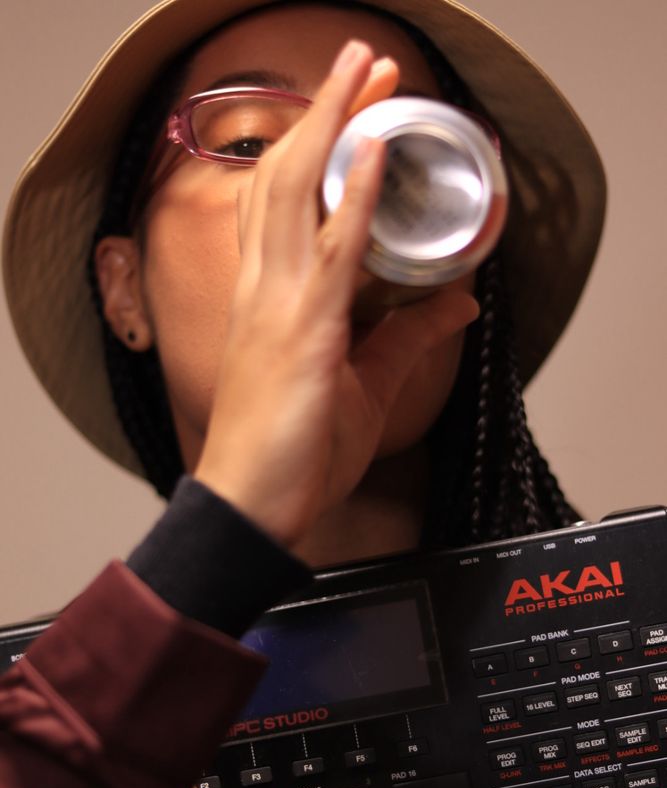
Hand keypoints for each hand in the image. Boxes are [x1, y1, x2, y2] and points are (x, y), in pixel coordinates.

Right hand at [195, 40, 478, 547]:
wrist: (252, 507)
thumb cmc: (289, 452)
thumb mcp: (365, 385)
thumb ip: (408, 337)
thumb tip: (458, 302)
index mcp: (268, 299)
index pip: (279, 200)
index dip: (310, 144)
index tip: (346, 105)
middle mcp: (265, 289)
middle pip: (283, 175)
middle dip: (324, 111)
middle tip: (362, 62)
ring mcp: (279, 305)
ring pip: (296, 190)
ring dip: (337, 124)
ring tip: (368, 72)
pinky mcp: (303, 330)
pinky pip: (330, 248)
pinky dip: (352, 193)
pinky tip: (372, 150)